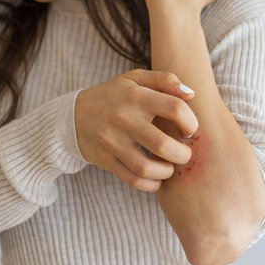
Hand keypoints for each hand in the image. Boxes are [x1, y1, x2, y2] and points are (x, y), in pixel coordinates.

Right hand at [74, 69, 198, 191]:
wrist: (73, 116)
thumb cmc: (114, 96)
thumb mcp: (136, 79)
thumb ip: (165, 80)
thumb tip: (191, 94)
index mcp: (137, 96)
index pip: (174, 108)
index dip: (191, 122)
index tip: (189, 129)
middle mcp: (125, 119)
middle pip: (162, 144)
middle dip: (183, 154)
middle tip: (184, 153)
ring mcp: (113, 141)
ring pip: (146, 168)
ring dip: (166, 172)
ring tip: (170, 167)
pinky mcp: (106, 160)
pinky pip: (132, 180)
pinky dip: (150, 184)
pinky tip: (156, 178)